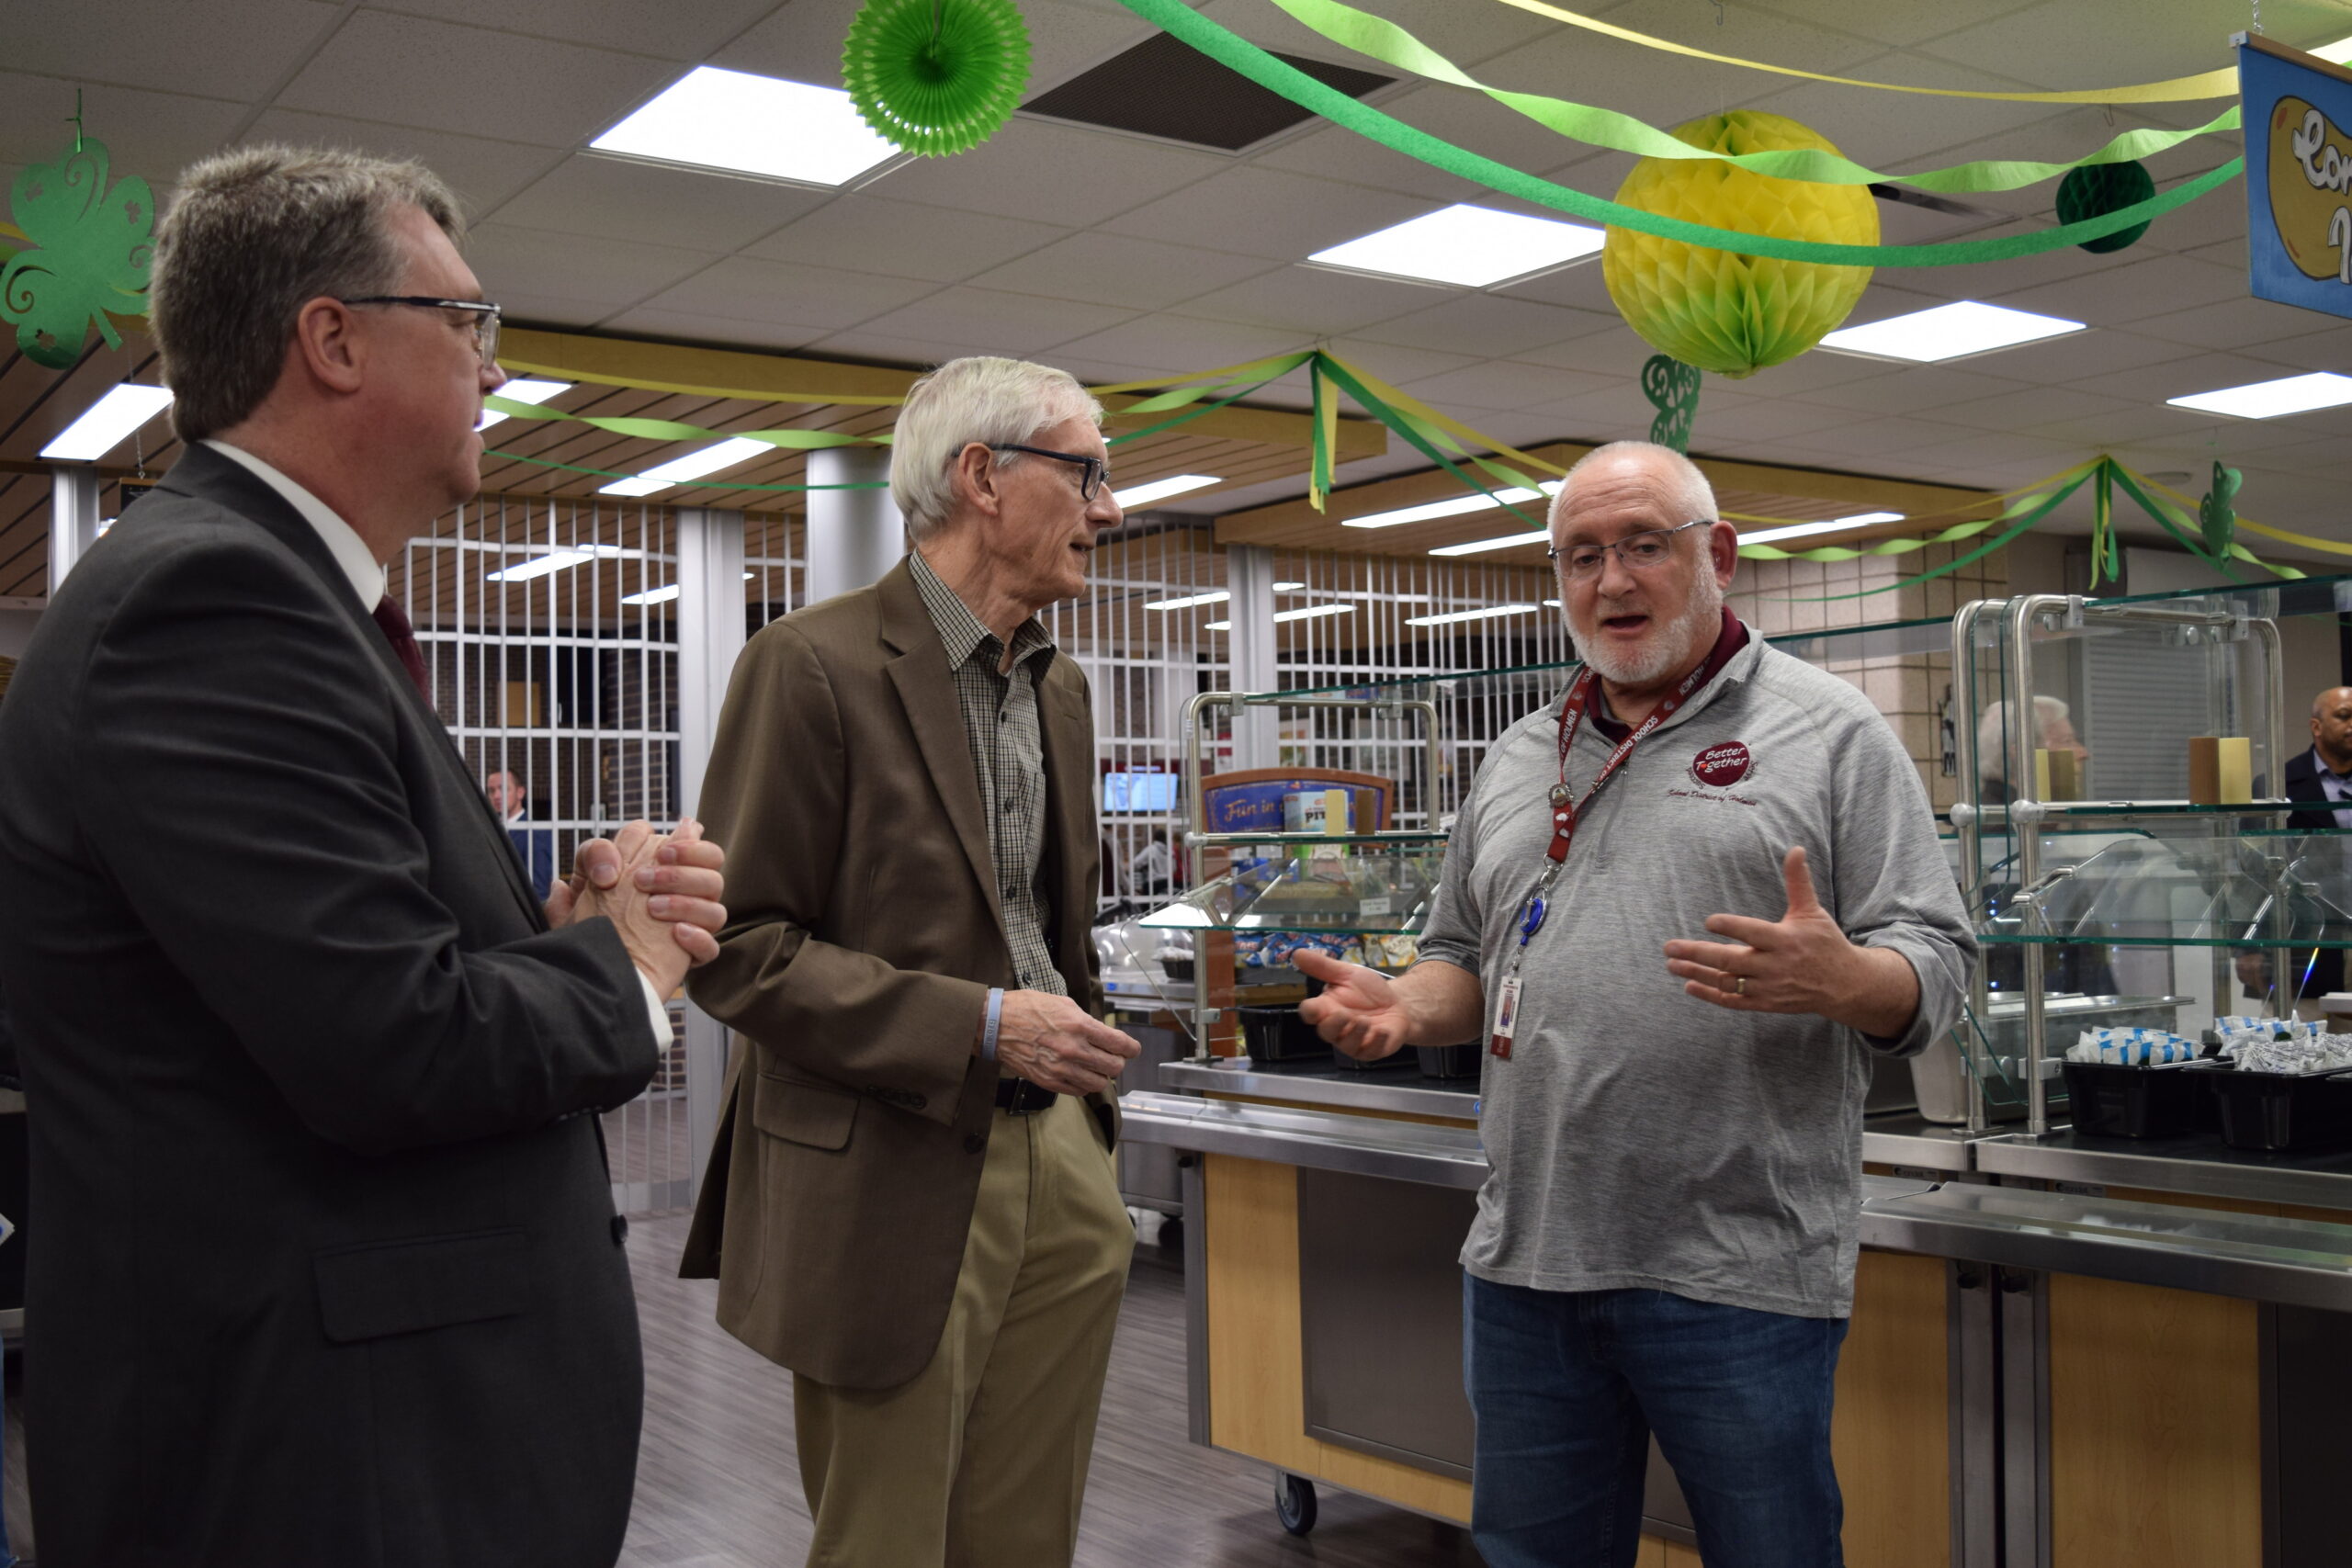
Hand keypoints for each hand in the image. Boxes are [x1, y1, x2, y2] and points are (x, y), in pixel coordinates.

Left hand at [554, 819, 727, 994]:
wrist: (590, 967)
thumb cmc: (587, 923)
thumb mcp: (582, 883)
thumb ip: (594, 856)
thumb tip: (621, 855)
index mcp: (665, 866)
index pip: (693, 839)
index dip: (684, 843)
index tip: (660, 853)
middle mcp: (684, 890)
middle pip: (714, 867)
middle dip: (684, 870)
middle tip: (645, 879)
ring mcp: (692, 923)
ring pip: (715, 907)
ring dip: (686, 903)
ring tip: (652, 909)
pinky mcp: (691, 954)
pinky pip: (711, 946)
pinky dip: (698, 937)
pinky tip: (675, 934)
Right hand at [994, 991, 1139, 1095]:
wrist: (995, 1025)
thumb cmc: (1026, 1009)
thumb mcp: (1062, 1003)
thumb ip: (1085, 1020)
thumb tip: (1102, 1034)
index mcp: (1080, 1026)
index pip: (1120, 1044)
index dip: (1132, 1048)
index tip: (1132, 1049)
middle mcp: (1074, 1049)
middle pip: (1114, 1067)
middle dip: (1117, 1062)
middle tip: (1112, 1057)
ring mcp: (1061, 1069)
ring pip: (1099, 1084)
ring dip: (1101, 1076)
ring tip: (1095, 1067)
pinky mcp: (1049, 1081)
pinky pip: (1079, 1091)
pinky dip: (1084, 1085)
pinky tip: (1079, 1074)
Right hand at [1295, 949, 1408, 1061]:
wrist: (1398, 1003)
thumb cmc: (1368, 991)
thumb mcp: (1347, 973)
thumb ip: (1322, 966)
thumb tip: (1297, 953)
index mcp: (1326, 1009)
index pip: (1310, 1013)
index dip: (1309, 1012)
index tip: (1314, 1007)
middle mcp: (1337, 1028)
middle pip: (1326, 1032)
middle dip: (1334, 1024)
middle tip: (1345, 1013)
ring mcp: (1354, 1042)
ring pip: (1347, 1045)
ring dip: (1356, 1033)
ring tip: (1366, 1021)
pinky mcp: (1372, 1050)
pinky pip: (1370, 1051)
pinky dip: (1376, 1041)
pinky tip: (1382, 1030)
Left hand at [1663, 846, 1917, 1034]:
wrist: (1844, 985)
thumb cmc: (1824, 943)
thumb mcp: (1812, 911)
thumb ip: (1798, 882)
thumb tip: (1795, 849)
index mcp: (1785, 940)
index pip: (1753, 933)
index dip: (1731, 927)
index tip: (1708, 921)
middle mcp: (1775, 965)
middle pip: (1731, 960)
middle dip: (1697, 954)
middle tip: (1669, 947)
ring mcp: (1769, 987)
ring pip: (1728, 982)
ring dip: (1697, 973)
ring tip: (1672, 964)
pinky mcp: (1766, 1003)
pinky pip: (1734, 1002)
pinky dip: (1711, 995)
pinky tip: (1689, 985)